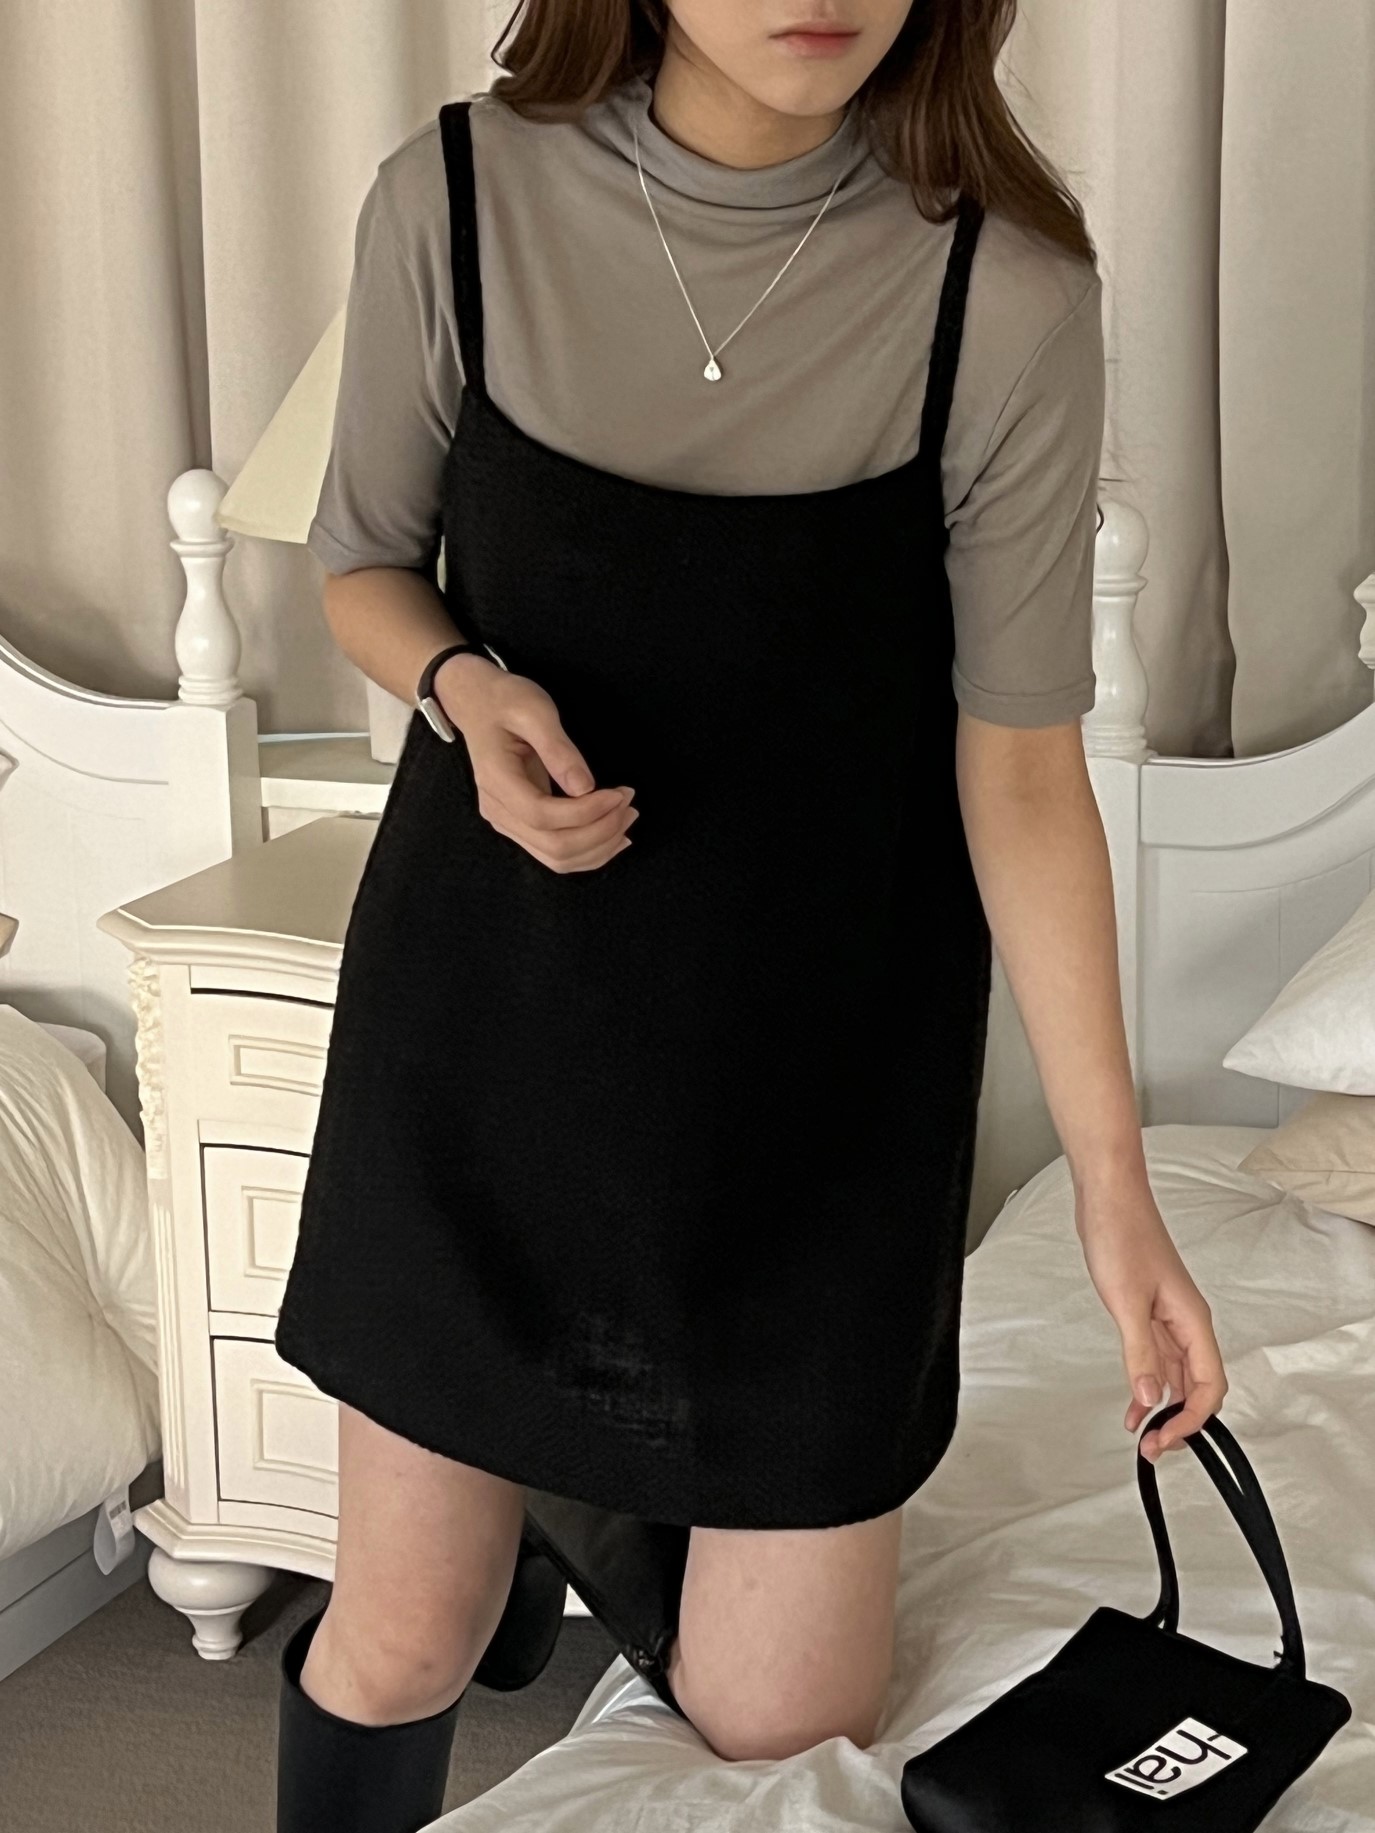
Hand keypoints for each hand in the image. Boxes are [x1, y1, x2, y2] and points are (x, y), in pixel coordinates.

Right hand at [436, 651, 637, 871]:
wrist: (478, 704)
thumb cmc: (506, 701)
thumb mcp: (534, 711)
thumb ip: (558, 748)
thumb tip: (585, 787)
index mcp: (496, 781)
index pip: (543, 816)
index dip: (586, 812)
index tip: (619, 793)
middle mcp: (498, 811)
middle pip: (554, 846)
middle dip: (600, 831)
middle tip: (629, 804)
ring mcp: (507, 823)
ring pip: (557, 858)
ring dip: (599, 846)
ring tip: (627, 817)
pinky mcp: (520, 825)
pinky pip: (556, 853)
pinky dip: (589, 852)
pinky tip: (614, 837)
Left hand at [1076, 1180, 1227, 1461]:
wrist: (1107, 1197)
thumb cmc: (1121, 1236)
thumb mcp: (1126, 1301)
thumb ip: (1140, 1353)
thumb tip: (1151, 1398)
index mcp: (1193, 1321)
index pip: (1209, 1386)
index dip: (1192, 1421)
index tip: (1164, 1440)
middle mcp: (1186, 1323)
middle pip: (1196, 1386)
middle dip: (1179, 1422)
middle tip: (1151, 1449)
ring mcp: (1167, 1318)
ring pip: (1175, 1376)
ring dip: (1161, 1407)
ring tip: (1140, 1436)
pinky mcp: (1147, 1311)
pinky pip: (1156, 1358)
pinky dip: (1147, 1382)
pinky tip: (1133, 1403)